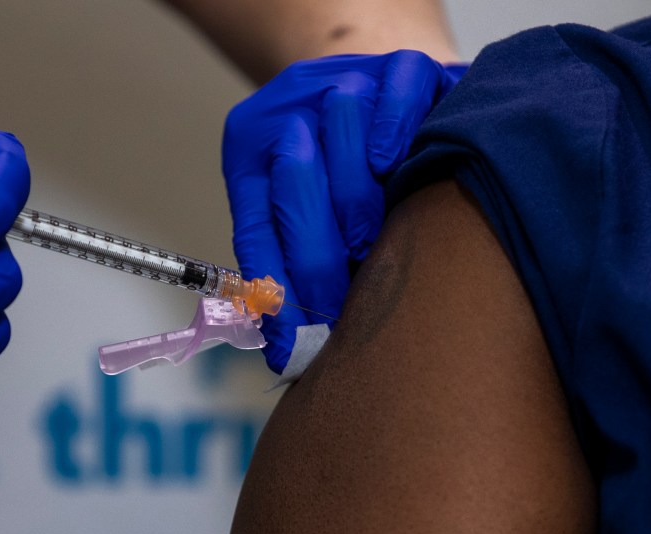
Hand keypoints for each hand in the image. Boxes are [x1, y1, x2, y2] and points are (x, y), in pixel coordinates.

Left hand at [223, 50, 465, 372]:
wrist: (382, 88)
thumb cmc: (347, 171)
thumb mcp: (306, 211)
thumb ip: (291, 262)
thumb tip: (289, 349)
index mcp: (251, 154)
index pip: (256, 227)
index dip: (274, 288)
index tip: (291, 342)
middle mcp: (286, 113)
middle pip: (293, 181)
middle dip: (317, 253)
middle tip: (339, 302)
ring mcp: (341, 82)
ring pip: (340, 132)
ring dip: (356, 194)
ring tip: (370, 239)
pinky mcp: (399, 66)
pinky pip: (393, 96)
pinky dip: (394, 133)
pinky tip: (394, 166)